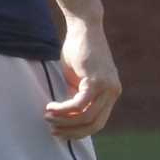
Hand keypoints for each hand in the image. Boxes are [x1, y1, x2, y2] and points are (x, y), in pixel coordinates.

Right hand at [46, 19, 120, 140]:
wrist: (84, 28)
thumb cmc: (78, 50)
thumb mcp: (77, 79)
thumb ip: (76, 95)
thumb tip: (66, 114)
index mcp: (110, 94)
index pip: (97, 123)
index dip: (78, 131)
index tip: (60, 131)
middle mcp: (113, 93)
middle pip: (94, 125)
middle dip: (71, 132)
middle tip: (52, 130)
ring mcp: (107, 88)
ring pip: (86, 117)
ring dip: (64, 121)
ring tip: (47, 116)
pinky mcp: (96, 81)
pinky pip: (78, 104)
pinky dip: (63, 109)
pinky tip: (50, 106)